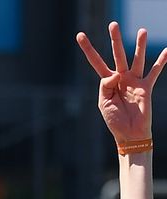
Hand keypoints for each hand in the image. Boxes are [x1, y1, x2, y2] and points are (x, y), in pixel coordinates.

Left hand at [77, 21, 166, 142]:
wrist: (129, 134)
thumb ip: (105, 86)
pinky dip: (161, 61)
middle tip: (113, 24)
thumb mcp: (103, 103)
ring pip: (137, 59)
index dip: (89, 50)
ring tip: (142, 31)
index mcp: (107, 83)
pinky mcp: (146, 87)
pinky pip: (155, 72)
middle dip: (115, 40)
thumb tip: (115, 73)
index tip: (80, 35)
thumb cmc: (114, 120)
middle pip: (118, 55)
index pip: (97, 62)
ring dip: (140, 45)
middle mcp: (121, 78)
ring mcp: (134, 81)